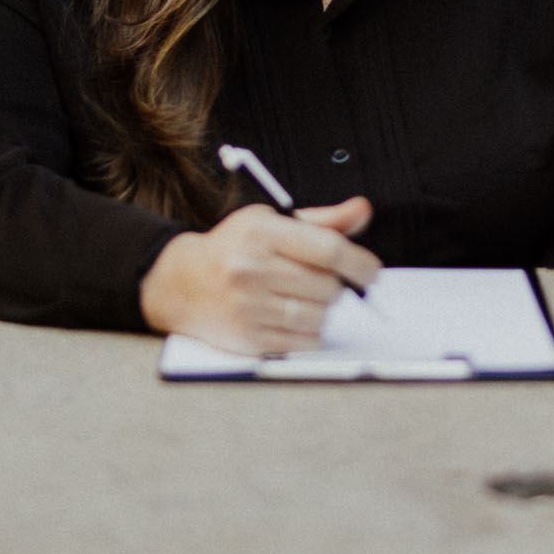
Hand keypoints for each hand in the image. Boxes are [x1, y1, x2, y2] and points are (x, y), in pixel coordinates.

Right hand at [139, 197, 380, 353]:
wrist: (181, 283)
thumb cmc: (235, 249)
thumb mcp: (272, 222)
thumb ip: (323, 220)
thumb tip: (362, 211)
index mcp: (262, 233)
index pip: (328, 250)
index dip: (360, 263)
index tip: (372, 272)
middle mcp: (252, 269)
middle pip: (327, 287)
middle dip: (337, 287)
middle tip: (324, 282)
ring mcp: (248, 307)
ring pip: (319, 316)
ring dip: (324, 310)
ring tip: (307, 298)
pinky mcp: (248, 338)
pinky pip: (303, 342)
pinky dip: (311, 333)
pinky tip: (298, 319)